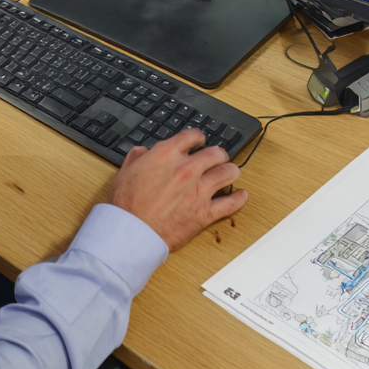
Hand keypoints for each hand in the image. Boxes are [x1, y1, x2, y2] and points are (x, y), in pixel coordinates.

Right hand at [110, 127, 247, 250]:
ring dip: (231, 170)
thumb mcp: (126, 170)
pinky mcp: (206, 212)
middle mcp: (188, 169)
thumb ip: (138, 156)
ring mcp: (200, 190)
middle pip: (215, 153)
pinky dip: (239, 199)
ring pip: (228, 173)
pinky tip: (242, 195)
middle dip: (218, 153)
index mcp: (168, 155)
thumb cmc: (128, 203)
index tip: (199, 140)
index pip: (192, 136)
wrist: (133, 231)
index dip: (198, 137)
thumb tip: (144, 152)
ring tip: (231, 171)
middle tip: (218, 156)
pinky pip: (230, 204)